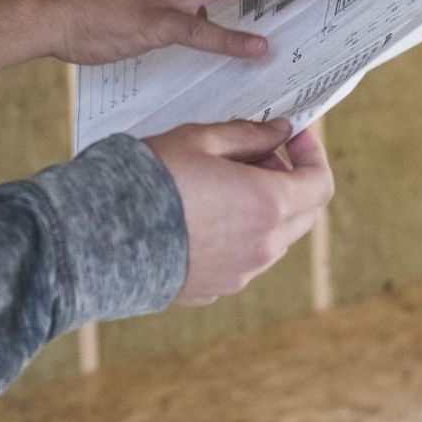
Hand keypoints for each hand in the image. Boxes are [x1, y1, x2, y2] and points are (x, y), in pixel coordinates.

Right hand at [147, 119, 333, 304]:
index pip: (321, 183)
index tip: (295, 138)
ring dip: (264, 209)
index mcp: (267, 205)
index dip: (314, 155)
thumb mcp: (200, 140)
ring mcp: (241, 273)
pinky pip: (244, 259)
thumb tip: (280, 132)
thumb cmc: (149, 180)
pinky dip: (240, 235)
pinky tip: (204, 215)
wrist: (100, 237)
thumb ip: (249, 135)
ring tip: (223, 184)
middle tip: (256, 155)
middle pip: (303, 213)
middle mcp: (263, 246)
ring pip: (274, 238)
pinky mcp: (216, 289)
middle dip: (289, 180)